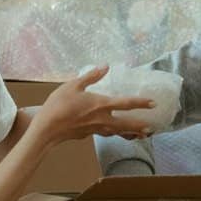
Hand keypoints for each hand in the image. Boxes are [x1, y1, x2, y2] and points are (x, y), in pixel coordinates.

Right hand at [32, 66, 155, 144]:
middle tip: (152, 128)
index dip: (141, 103)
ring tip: (140, 135)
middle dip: (140, 126)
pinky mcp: (88, 134)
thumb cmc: (58, 105)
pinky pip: (106, 133)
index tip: (153, 103)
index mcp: (101, 104)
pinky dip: (114, 133)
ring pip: (117, 132)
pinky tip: (113, 132)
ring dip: (130, 133)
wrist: (47, 129)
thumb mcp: (73, 85)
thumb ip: (91, 76)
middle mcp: (102, 119)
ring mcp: (95, 129)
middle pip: (127, 124)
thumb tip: (105, 66)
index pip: (126, 103)